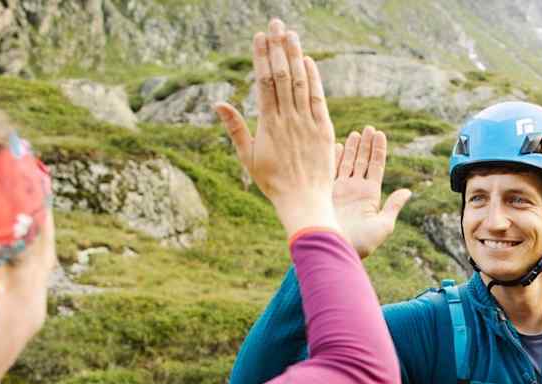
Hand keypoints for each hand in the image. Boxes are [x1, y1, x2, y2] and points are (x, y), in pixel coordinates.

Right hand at [213, 19, 337, 236]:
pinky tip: (309, 61)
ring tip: (291, 33)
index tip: (259, 36)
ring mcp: (307, 123)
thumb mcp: (248, 157)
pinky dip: (313, 79)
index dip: (262, 57)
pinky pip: (318, 99)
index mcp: (267, 124)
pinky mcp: (324, 130)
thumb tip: (218, 102)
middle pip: (281, 75)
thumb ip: (235, 128)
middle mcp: (287, 119)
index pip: (263, 82)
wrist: (303, 201)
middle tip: (275, 23)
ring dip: (295, 55)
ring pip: (299, 82)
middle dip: (278, 47)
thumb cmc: (273, 182)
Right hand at [333, 126, 411, 258]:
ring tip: (356, 132)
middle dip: (365, 145)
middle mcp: (355, 190)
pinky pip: (330, 170)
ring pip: (346, 163)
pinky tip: (335, 143)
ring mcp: (339, 190)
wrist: (334, 249)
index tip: (380, 134)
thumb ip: (393, 206)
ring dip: (351, 148)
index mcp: (370, 196)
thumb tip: (407, 191)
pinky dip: (332, 157)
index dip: (378, 150)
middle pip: (362, 161)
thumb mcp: (383, 225)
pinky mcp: (325, 191)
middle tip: (368, 128)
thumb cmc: (361, 242)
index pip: (376, 167)